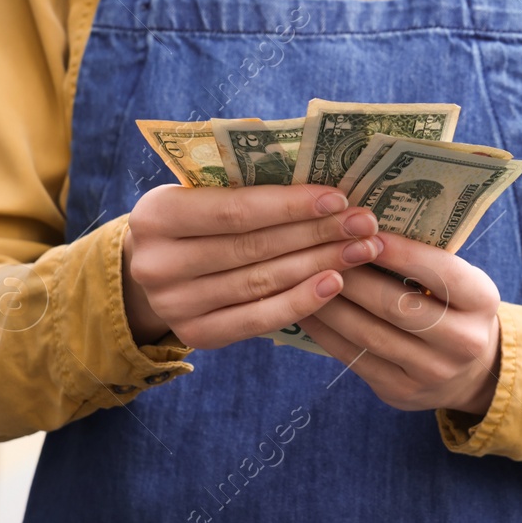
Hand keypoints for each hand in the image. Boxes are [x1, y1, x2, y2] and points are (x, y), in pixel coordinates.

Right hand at [121, 184, 383, 347]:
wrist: (158, 266)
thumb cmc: (196, 216)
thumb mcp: (202, 192)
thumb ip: (245, 187)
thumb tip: (325, 188)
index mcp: (156, 215)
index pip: (234, 211)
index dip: (290, 205)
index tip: (339, 198)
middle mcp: (157, 264)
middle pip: (254, 247)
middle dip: (317, 233)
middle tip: (365, 224)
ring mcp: (174, 305)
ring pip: (262, 282)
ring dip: (320, 264)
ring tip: (361, 250)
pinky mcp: (196, 335)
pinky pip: (258, 319)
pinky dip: (301, 301)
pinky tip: (335, 283)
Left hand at [297, 232, 502, 415]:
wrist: (469, 373)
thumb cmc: (454, 309)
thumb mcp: (460, 283)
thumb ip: (427, 261)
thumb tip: (366, 228)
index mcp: (482, 301)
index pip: (442, 273)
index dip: (402, 253)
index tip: (367, 233)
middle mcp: (463, 340)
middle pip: (398, 305)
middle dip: (356, 276)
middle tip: (324, 251)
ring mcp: (432, 371)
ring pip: (370, 333)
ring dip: (332, 304)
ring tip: (306, 278)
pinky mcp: (400, 391)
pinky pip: (355, 358)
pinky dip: (326, 332)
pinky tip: (307, 310)